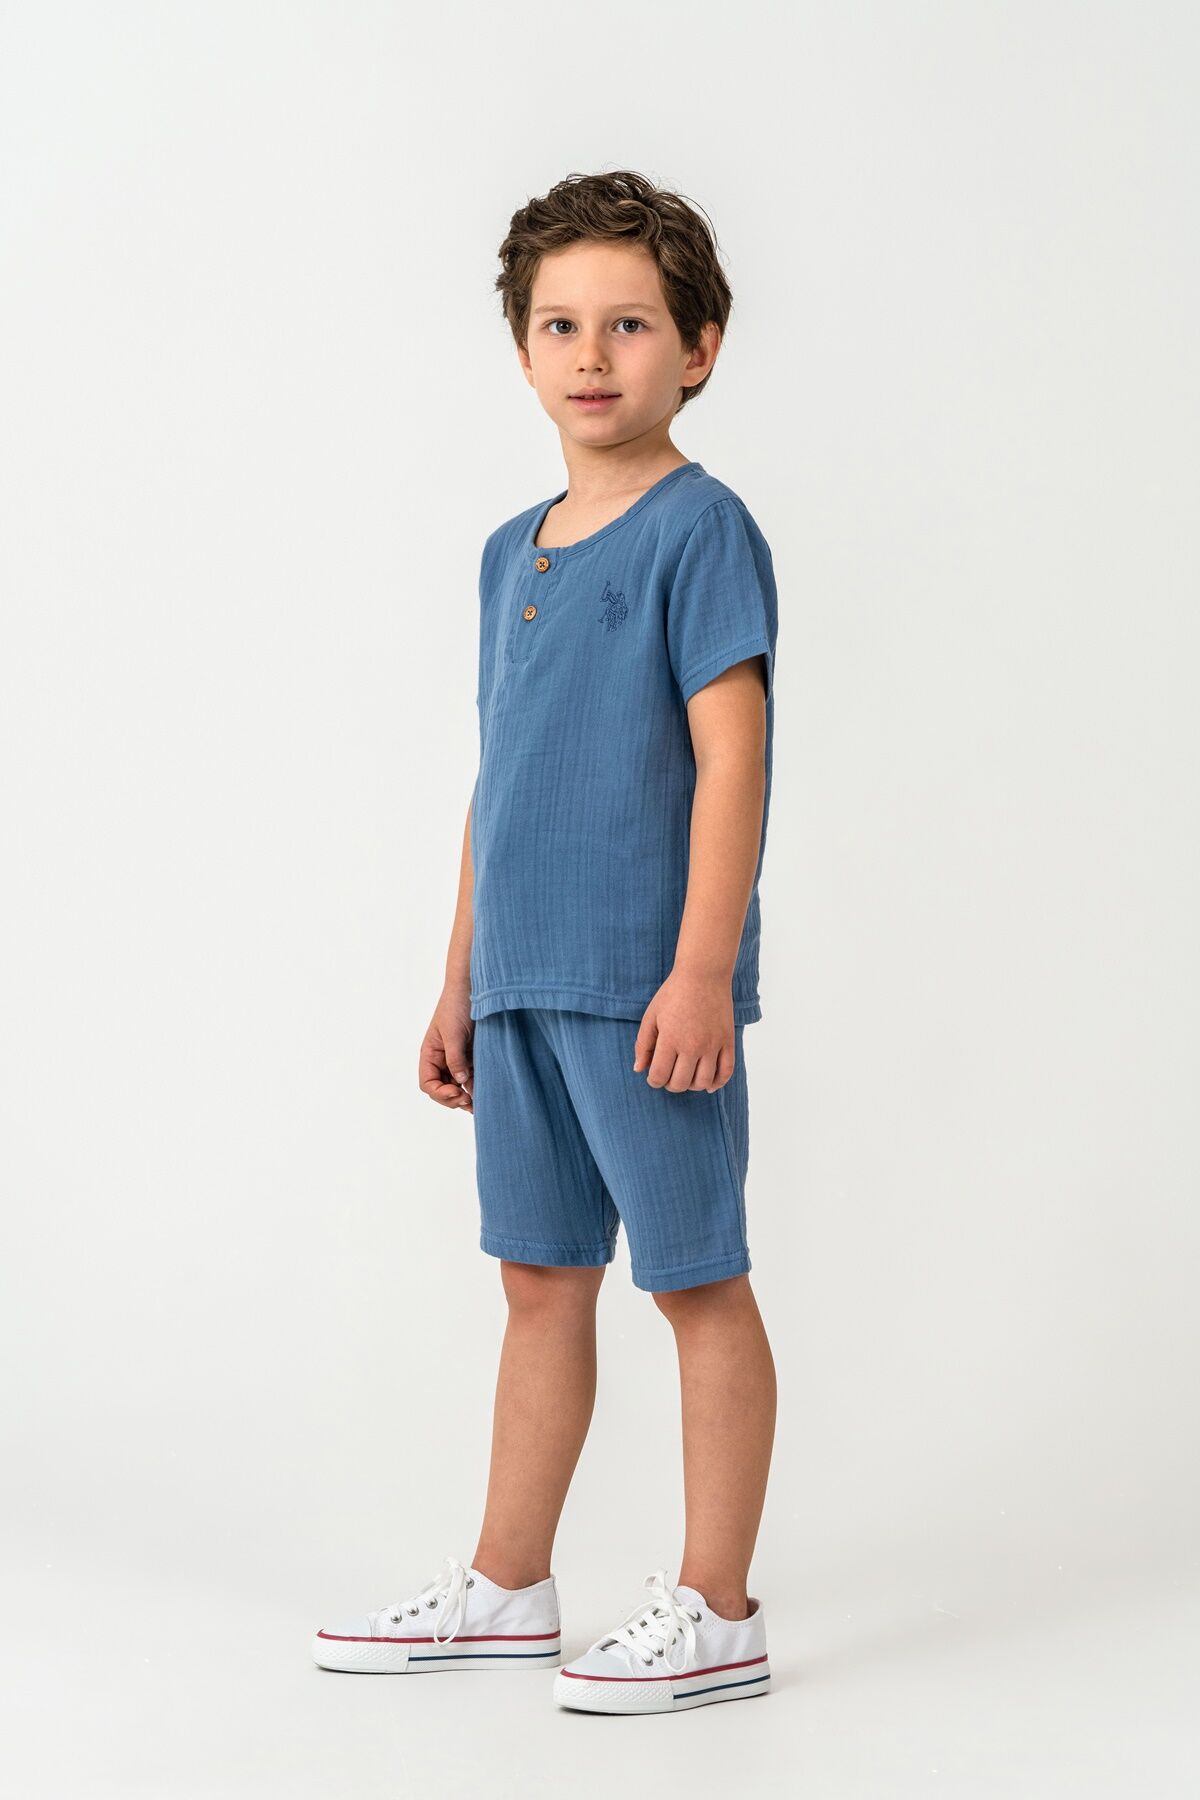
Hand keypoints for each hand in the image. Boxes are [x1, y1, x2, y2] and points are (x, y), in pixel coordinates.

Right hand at [419, 985, 474, 1112]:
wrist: (474, 986)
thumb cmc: (456, 1005)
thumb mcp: (453, 1033)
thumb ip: (455, 1058)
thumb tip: (460, 1082)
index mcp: (430, 1053)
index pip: (428, 1083)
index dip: (439, 1093)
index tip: (456, 1093)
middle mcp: (441, 1059)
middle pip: (442, 1089)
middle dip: (453, 1098)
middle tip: (469, 1102)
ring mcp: (457, 1058)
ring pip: (458, 1085)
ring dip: (466, 1095)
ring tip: (479, 1104)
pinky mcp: (472, 1055)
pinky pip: (472, 1076)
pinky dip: (476, 1085)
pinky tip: (485, 1091)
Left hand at [633, 968, 736, 1092]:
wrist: (703, 974)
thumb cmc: (674, 993)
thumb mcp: (651, 1016)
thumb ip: (643, 1044)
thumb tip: (639, 1069)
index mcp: (670, 1039)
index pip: (659, 1076)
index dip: (653, 1081)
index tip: (654, 1076)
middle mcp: (692, 1045)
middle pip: (680, 1083)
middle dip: (670, 1085)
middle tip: (668, 1076)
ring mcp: (712, 1045)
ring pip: (703, 1082)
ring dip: (692, 1085)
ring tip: (686, 1076)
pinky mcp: (727, 1041)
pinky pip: (726, 1072)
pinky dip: (717, 1083)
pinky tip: (708, 1084)